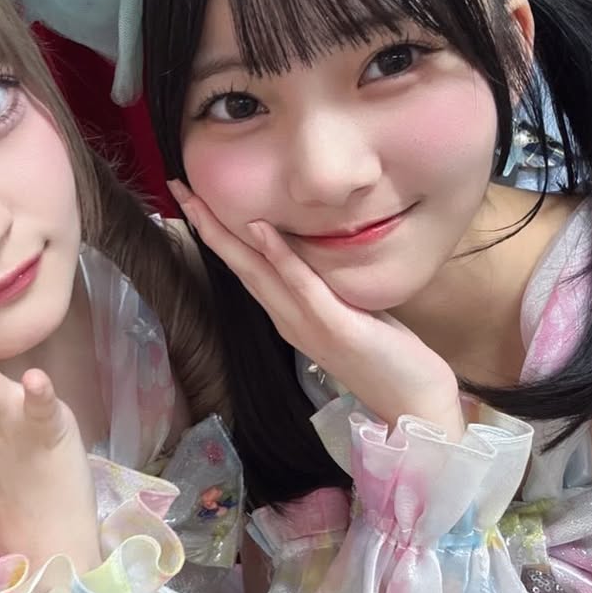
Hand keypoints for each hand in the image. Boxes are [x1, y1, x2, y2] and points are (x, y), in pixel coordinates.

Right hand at [169, 184, 463, 437]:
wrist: (412, 403)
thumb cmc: (387, 360)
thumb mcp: (349, 315)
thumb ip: (326, 290)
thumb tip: (318, 258)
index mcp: (290, 317)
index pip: (247, 269)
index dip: (219, 235)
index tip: (194, 201)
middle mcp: (289, 320)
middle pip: (240, 267)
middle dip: (208, 227)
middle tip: (179, 188)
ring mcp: (307, 325)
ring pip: (258, 274)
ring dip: (228, 236)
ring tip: (201, 204)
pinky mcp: (334, 326)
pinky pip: (301, 285)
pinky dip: (279, 256)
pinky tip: (261, 228)